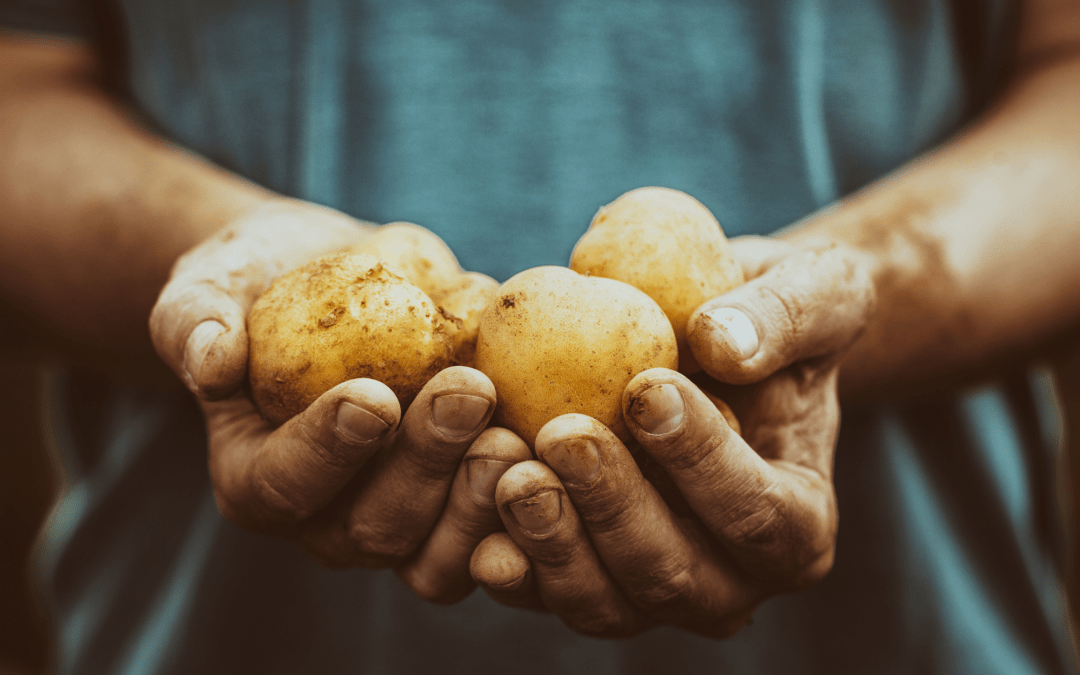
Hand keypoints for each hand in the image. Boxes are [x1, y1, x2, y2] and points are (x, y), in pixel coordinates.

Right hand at [150, 199, 521, 598]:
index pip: (285, 484)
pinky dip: (530, 501)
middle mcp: (327, 517)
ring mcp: (401, 517)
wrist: (331, 277)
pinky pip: (497, 531)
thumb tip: (211, 356)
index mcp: (257, 476)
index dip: (328, 450)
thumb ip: (194, 319)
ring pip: (440, 551)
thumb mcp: (210, 281)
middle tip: (469, 392)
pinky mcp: (458, 501)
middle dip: (426, 463)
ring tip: (518, 432)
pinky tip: (559, 447)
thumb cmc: (260, 280)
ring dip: (483, 498)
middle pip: (376, 526)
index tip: (372, 396)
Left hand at [469, 237, 875, 636]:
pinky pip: (544, 590)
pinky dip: (509, 559)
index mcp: (797, 524)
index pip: (756, 511)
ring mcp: (652, 590)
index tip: (647, 389)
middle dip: (614, 508)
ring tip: (512, 471)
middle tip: (563, 435)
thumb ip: (786, 314)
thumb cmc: (775, 316)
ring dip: (553, 543)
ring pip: (604, 601)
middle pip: (672, 574)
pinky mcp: (587, 578)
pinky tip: (475, 510)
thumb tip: (721, 345)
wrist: (718, 345)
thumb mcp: (815, 289)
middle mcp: (729, 579)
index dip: (703, 460)